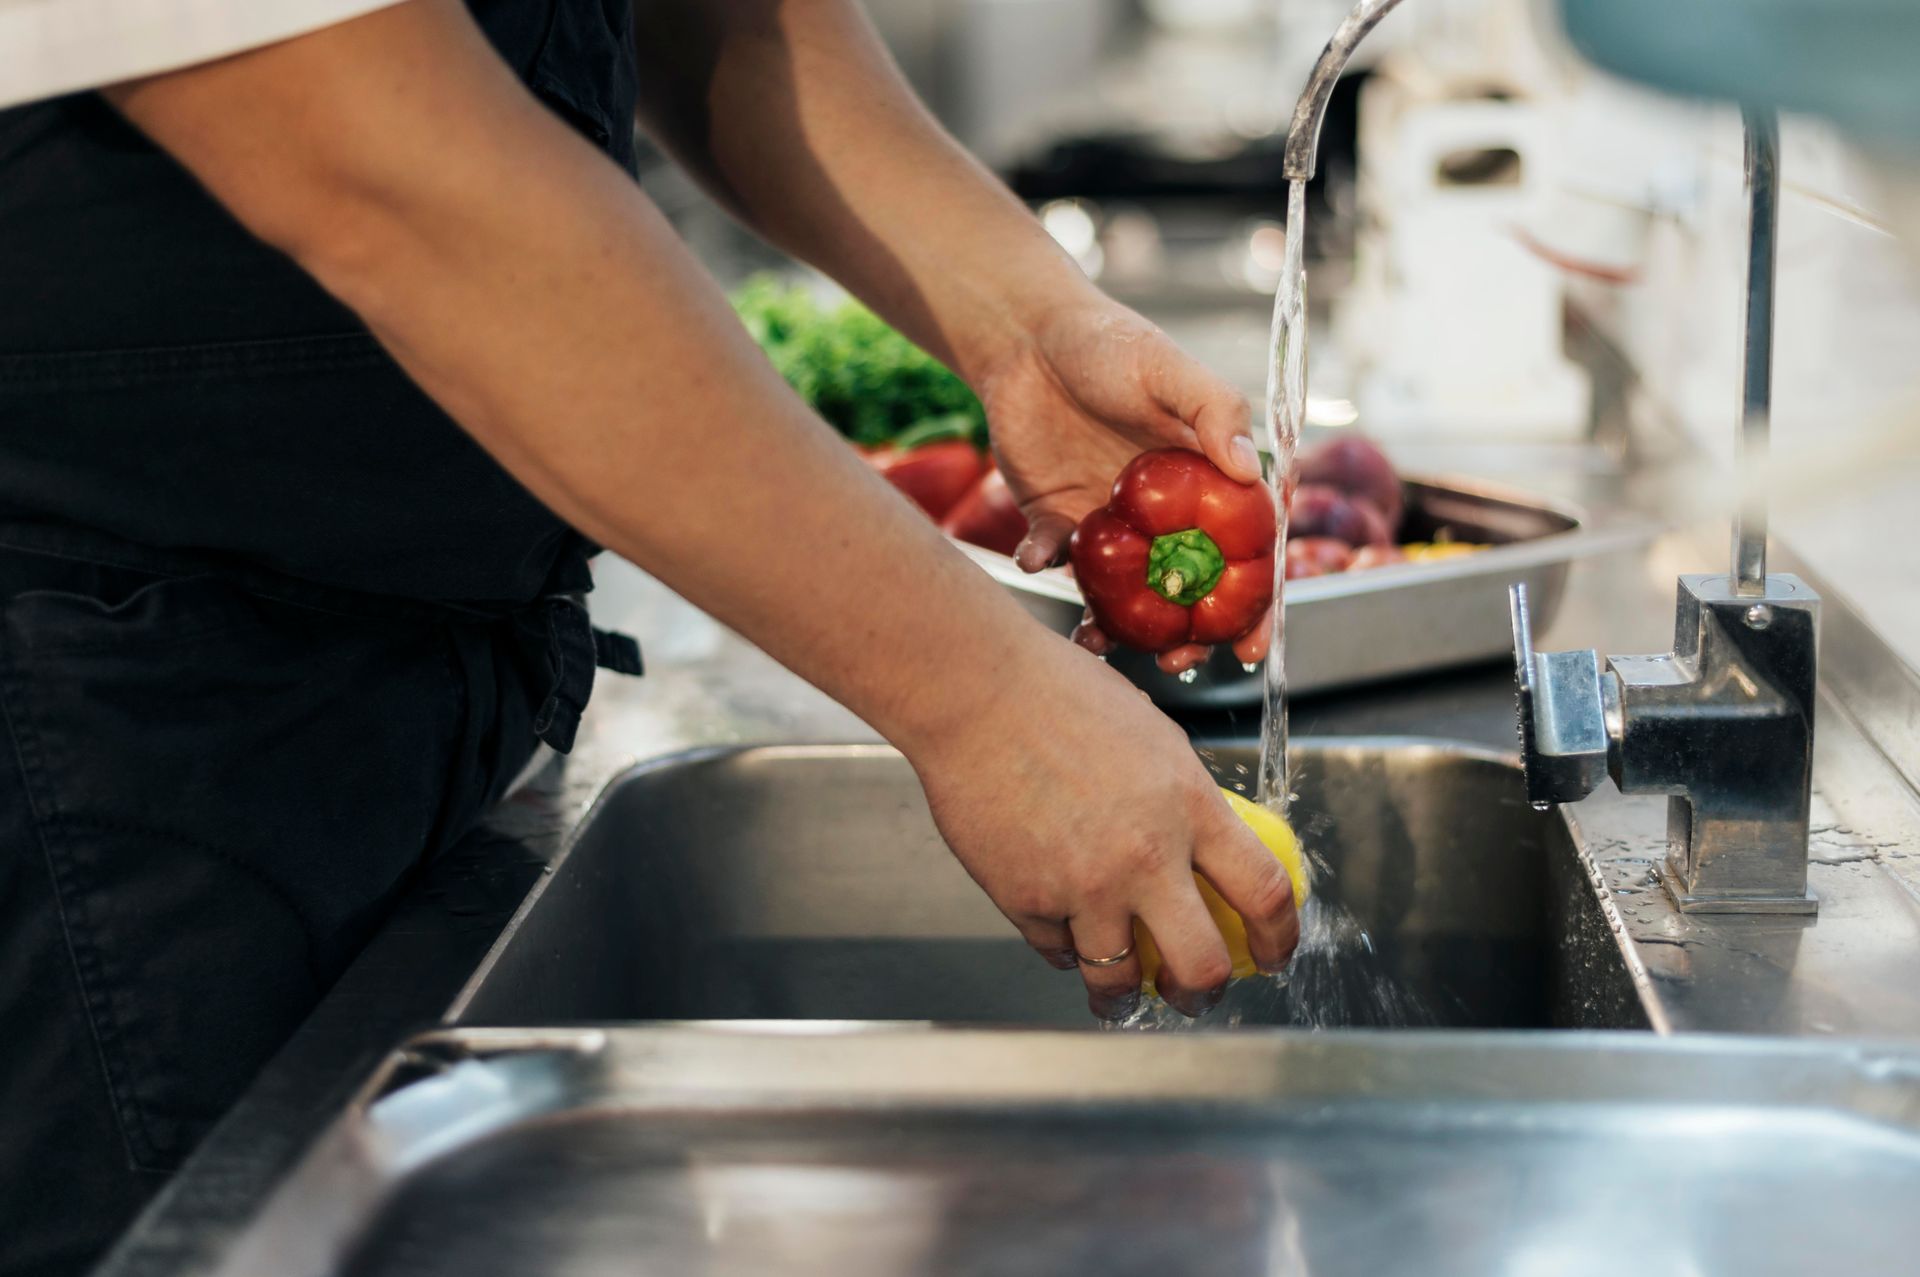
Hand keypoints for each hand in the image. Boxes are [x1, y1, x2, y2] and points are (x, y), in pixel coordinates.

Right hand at [908, 636, 1299, 1019]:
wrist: (976, 693)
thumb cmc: (1058, 694)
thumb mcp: (1153, 738)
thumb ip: (1181, 798)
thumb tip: (1199, 843)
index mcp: (1188, 806)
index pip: (1262, 891)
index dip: (1279, 937)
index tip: (1272, 954)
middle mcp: (1144, 855)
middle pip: (1200, 963)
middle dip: (1203, 993)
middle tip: (1195, 993)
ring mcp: (1083, 884)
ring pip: (1119, 979)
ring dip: (1125, 996)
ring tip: (1120, 994)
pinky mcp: (1027, 899)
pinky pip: (1055, 950)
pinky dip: (1064, 950)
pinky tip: (1063, 935)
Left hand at [975, 296, 1272, 673]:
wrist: (1026, 336)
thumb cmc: (1108, 343)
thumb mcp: (1168, 367)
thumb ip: (1214, 411)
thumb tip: (1246, 470)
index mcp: (1204, 481)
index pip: (1244, 553)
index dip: (1255, 604)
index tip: (1253, 648)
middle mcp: (1162, 511)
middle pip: (1186, 590)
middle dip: (1186, 636)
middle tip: (1176, 663)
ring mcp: (1111, 520)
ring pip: (1122, 592)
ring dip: (1115, 625)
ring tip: (1100, 644)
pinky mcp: (1057, 517)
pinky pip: (1057, 557)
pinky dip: (1047, 564)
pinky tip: (1039, 557)